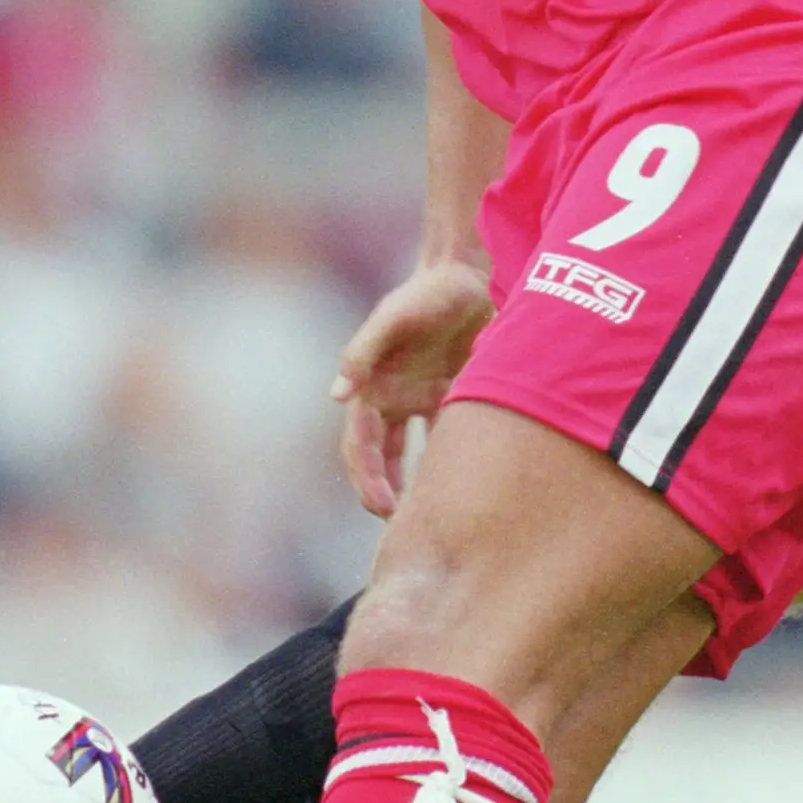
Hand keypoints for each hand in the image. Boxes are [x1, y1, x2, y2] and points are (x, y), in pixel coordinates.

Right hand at [329, 258, 494, 516]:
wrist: (468, 274)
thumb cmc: (426, 294)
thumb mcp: (392, 318)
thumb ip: (363, 353)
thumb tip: (335, 396)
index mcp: (370, 386)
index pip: (359, 444)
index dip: (365, 476)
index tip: (381, 505)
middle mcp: (389, 397)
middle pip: (377, 458)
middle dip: (381, 492)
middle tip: (399, 527)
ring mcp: (417, 398)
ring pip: (408, 455)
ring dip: (410, 484)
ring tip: (425, 518)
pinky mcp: (448, 394)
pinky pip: (444, 437)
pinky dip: (446, 460)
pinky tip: (463, 487)